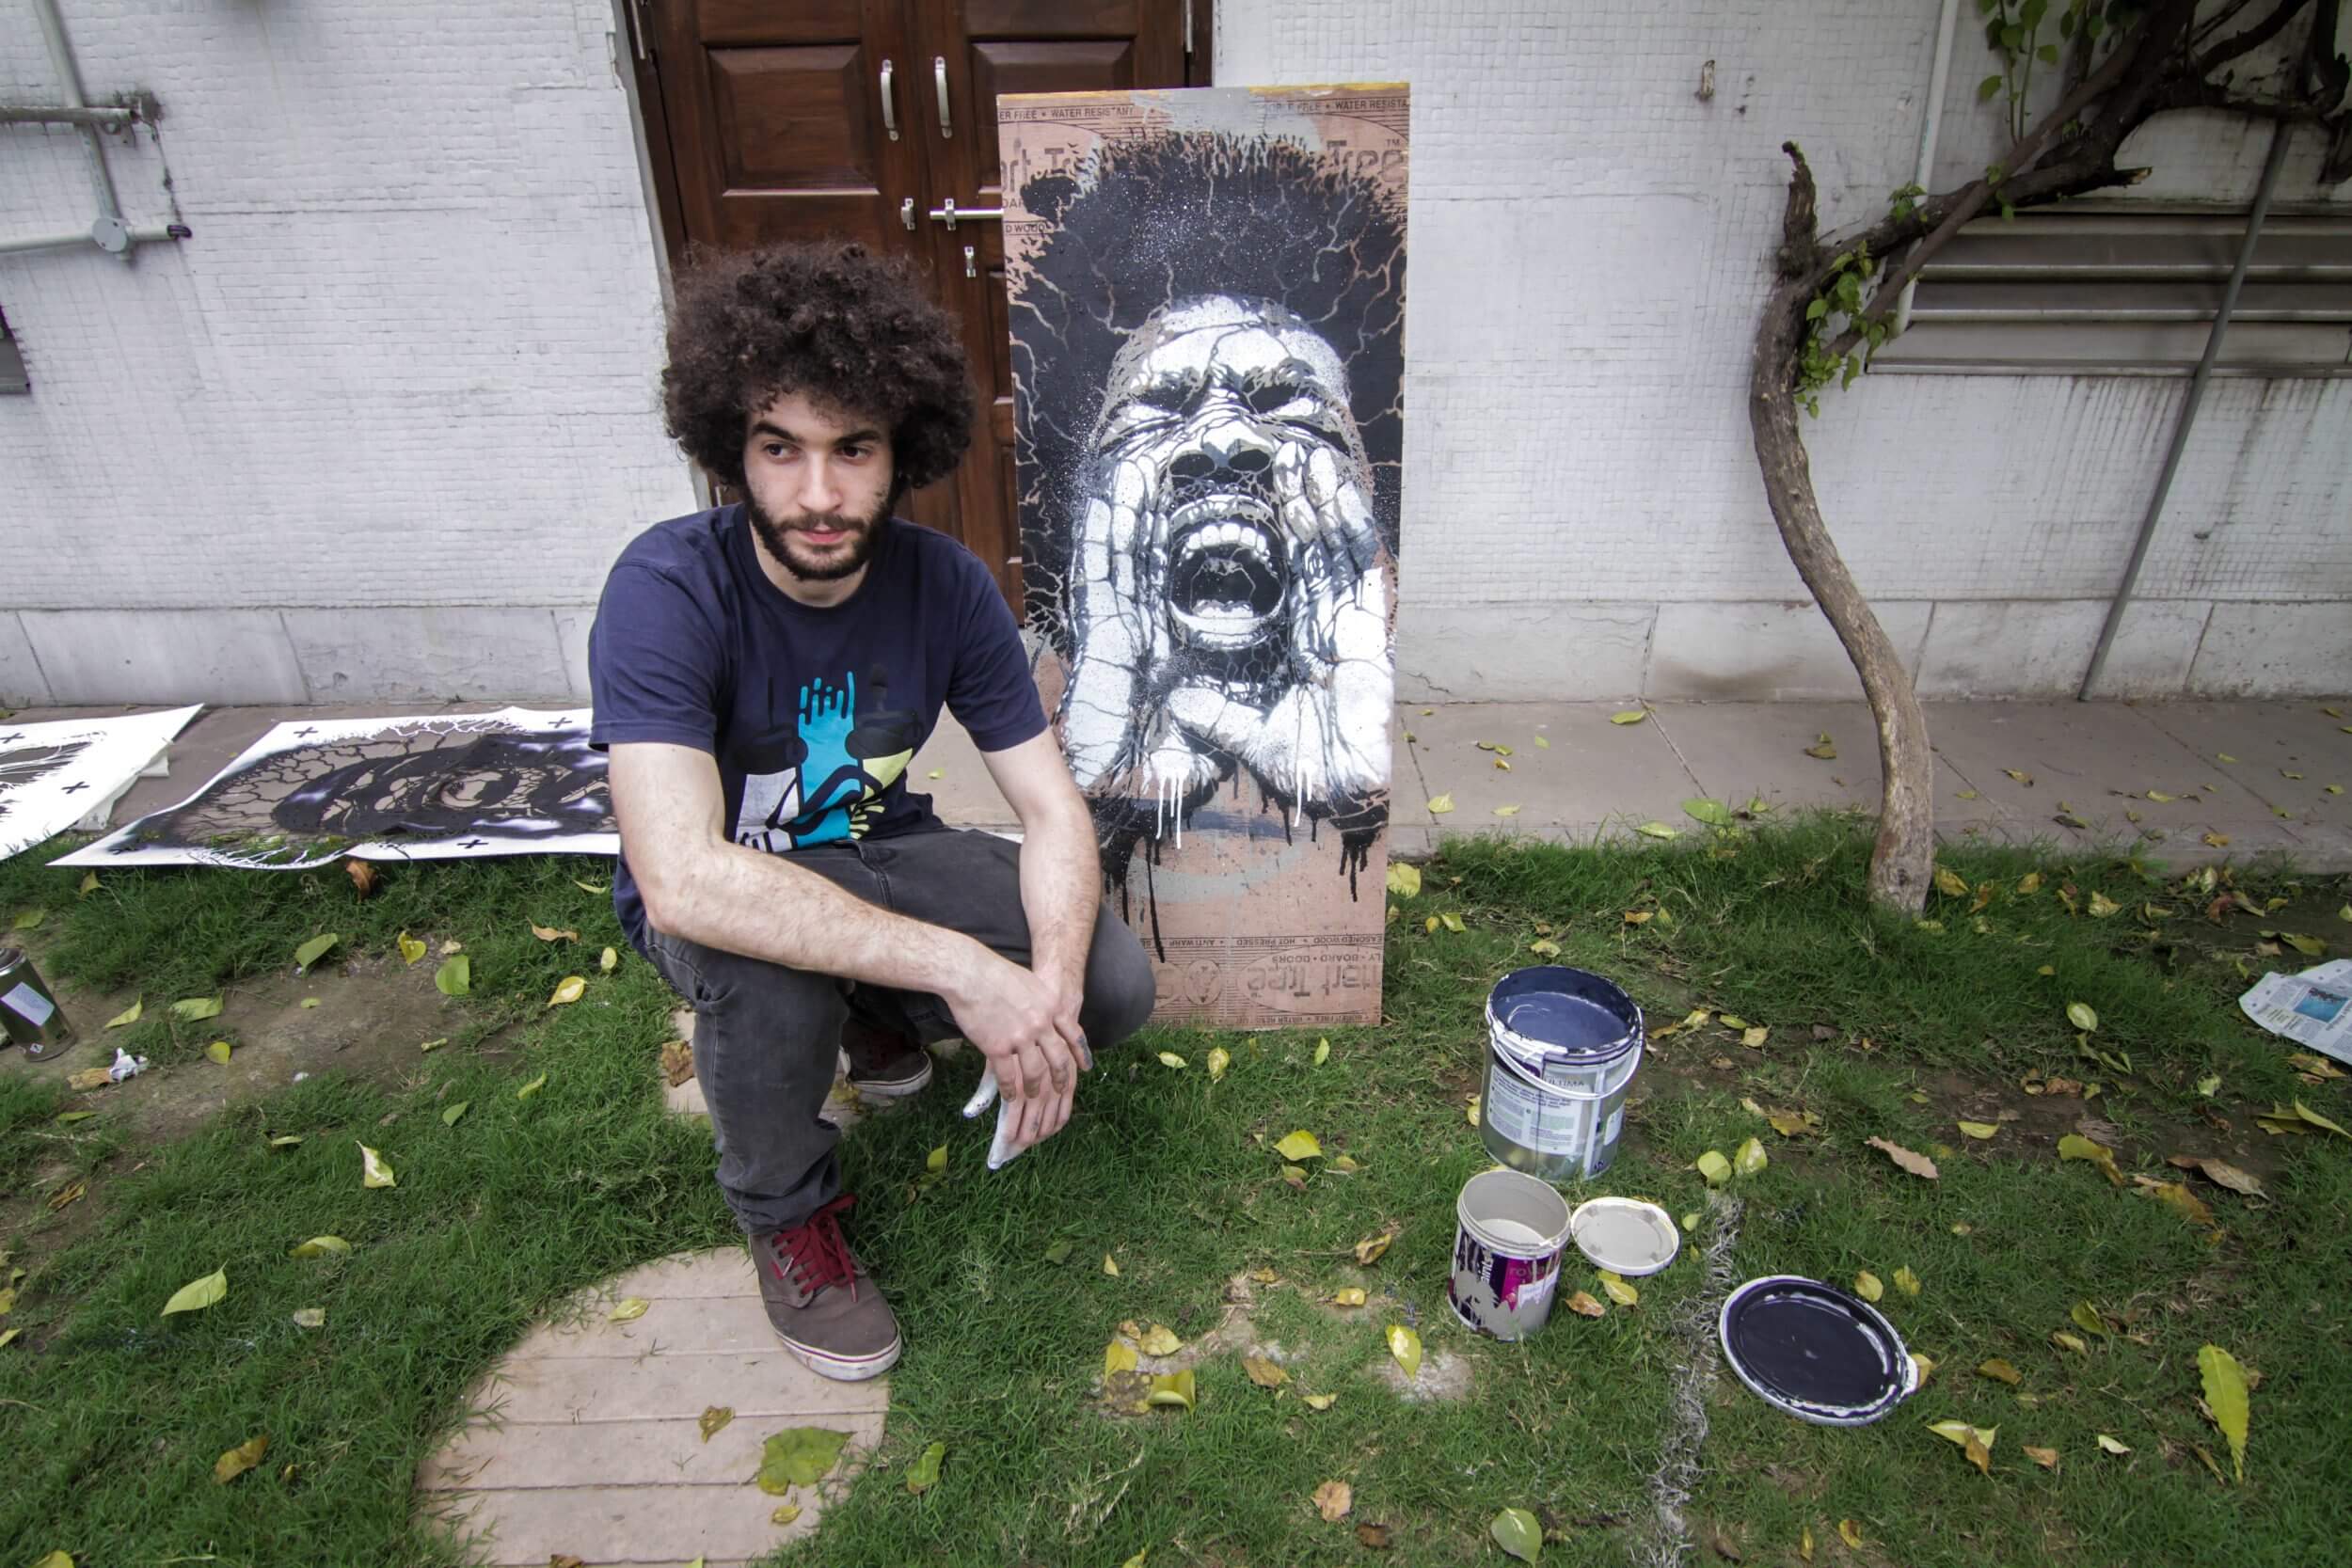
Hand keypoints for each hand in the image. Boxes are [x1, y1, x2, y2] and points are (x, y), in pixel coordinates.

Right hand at [946, 950, 1091, 1153]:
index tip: (1084, 1068)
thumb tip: (1046, 1012)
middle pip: (1058, 1059)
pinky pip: (1008, 1076)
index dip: (1080, 1054)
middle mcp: (1041, 1024)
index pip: (1073, 1035)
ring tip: (1031, 1095)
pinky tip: (1009, 1096)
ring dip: (1035, 1088)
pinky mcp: (998, 1047)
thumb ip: (1042, 1003)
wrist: (970, 974)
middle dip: (1061, 1078)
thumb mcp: (1031, 984)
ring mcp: (1020, 1037)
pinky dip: (1009, 1089)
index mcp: (1051, 1006)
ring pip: (1035, 1072)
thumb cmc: (995, 974)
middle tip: (1061, 1089)